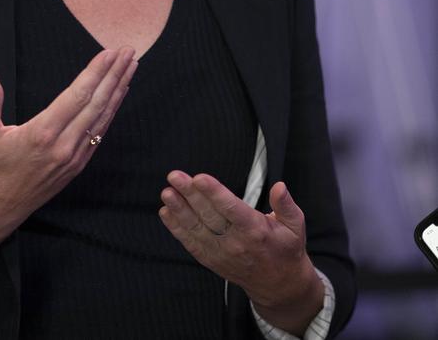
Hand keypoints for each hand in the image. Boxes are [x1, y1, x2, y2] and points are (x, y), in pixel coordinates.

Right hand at [0, 46, 137, 243]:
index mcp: (42, 133)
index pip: (77, 96)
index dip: (95, 73)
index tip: (109, 54)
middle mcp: (63, 145)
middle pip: (96, 103)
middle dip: (114, 75)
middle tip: (128, 52)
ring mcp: (73, 157)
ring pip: (102, 117)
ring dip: (118, 90)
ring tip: (131, 67)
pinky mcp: (77, 165)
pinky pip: (99, 133)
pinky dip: (111, 111)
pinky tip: (118, 95)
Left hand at [159, 173, 323, 334]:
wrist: (278, 286)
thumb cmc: (285, 249)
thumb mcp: (295, 226)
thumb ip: (286, 205)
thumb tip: (280, 186)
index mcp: (256, 230)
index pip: (232, 209)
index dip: (214, 193)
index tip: (199, 178)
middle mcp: (236, 242)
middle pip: (209, 215)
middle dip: (190, 194)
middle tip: (175, 176)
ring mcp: (221, 253)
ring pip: (196, 229)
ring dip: (179, 210)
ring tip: (167, 192)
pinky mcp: (211, 260)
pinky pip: (191, 243)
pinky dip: (177, 229)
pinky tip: (166, 212)